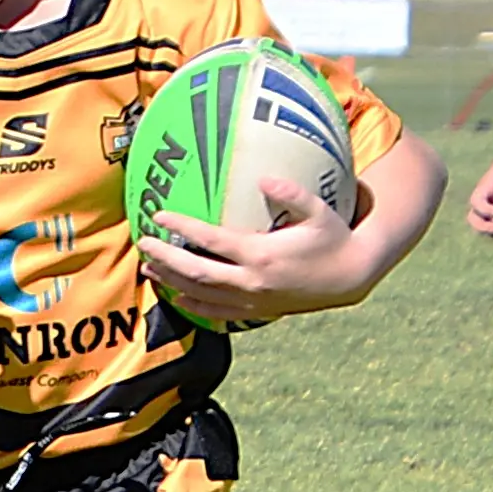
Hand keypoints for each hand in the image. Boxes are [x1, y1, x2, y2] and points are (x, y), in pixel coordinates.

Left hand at [139, 176, 371, 326]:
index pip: (211, 241)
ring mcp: (252, 300)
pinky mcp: (256, 312)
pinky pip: (217, 313)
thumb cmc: (333, 238)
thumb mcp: (319, 211)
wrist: (350, 278)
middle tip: (142, 244)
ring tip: (149, 269)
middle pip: (196, 272)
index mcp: (262, 254)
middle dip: (165, 257)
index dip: (182, 227)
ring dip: (172, 281)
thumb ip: (292, 193)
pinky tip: (177, 296)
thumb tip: (264, 178)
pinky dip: (194, 306)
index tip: (158, 216)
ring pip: (201, 294)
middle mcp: (252, 281)